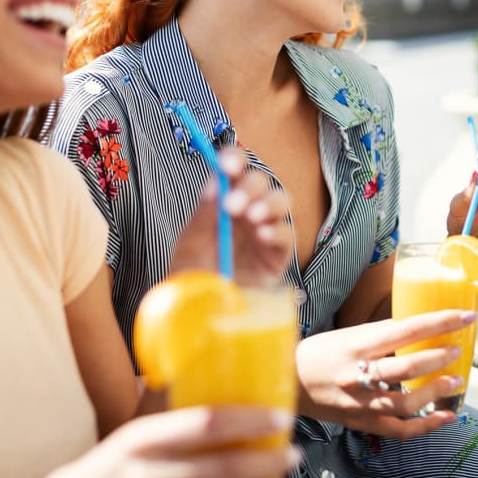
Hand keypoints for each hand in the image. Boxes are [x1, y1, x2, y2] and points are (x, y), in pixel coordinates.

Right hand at [0, 407, 299, 477]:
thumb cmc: (97, 475)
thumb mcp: (124, 437)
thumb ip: (163, 415)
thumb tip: (200, 373)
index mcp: (138, 440)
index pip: (203, 423)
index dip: (248, 420)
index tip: (279, 416)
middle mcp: (145, 477)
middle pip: (221, 469)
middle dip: (267, 461)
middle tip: (294, 453)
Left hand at [170, 147, 292, 286]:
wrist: (201, 316)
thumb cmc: (194, 278)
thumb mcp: (191, 245)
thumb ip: (204, 214)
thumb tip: (213, 182)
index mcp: (222, 202)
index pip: (234, 171)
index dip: (234, 161)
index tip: (227, 166)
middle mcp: (246, 212)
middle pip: (260, 182)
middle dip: (250, 187)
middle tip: (232, 206)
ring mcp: (264, 232)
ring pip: (281, 201)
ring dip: (269, 203)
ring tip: (252, 217)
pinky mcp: (278, 256)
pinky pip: (287, 235)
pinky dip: (277, 230)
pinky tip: (262, 236)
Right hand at [294, 310, 477, 438]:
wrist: (286, 383)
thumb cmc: (318, 353)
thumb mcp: (346, 334)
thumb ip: (380, 333)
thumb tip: (416, 325)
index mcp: (356, 345)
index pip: (405, 330)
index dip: (439, 322)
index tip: (464, 317)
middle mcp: (357, 374)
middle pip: (407, 367)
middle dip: (439, 357)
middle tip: (458, 350)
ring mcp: (359, 403)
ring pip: (405, 402)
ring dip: (435, 391)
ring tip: (456, 381)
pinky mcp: (360, 423)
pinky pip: (398, 430)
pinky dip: (426, 425)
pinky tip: (446, 417)